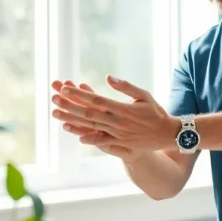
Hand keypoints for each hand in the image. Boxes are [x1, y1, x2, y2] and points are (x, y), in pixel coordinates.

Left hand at [50, 75, 180, 154]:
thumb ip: (126, 86)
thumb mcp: (144, 95)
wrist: (167, 135)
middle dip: (70, 106)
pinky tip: (75, 134)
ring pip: (90, 126)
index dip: (80, 94)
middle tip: (54, 99)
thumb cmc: (156, 113)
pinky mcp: (119, 143)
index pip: (96, 100)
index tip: (65, 88)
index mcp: (122, 108)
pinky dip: (88, 137)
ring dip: (72, 120)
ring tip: (56, 114)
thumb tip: (108, 77)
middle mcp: (117, 122)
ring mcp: (117, 134)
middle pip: (89, 113)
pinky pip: (100, 140)